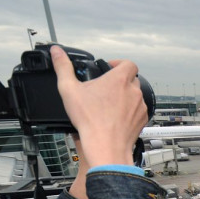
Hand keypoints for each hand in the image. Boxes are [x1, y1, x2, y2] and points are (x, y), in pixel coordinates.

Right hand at [51, 45, 147, 167]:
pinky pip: (138, 111)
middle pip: (131, 79)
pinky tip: (116, 118)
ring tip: (109, 105)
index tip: (109, 68)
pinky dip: (130, 112)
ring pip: (135, 96)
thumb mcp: (69, 90)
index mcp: (119, 79)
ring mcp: (140, 106)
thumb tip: (57, 52)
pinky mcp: (142, 120)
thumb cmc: (90, 121)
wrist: (106, 147)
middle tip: (106, 89)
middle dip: (120, 82)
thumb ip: (63, 67)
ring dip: (125, 97)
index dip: (119, 63)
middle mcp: (133, 91)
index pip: (128, 63)